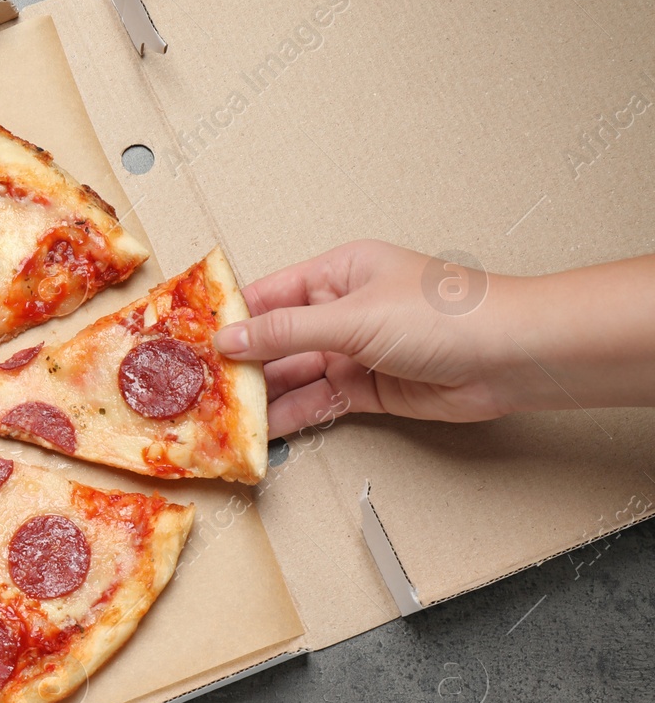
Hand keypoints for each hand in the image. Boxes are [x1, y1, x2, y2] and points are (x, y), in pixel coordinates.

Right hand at [212, 240, 509, 436]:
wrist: (512, 357)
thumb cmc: (447, 316)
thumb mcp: (353, 317)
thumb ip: (286, 332)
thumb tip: (231, 338)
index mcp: (339, 272)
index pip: (269, 294)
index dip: (230, 317)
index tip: (189, 339)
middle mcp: (343, 310)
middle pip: (276, 340)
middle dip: (239, 365)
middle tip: (195, 388)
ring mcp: (355, 352)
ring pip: (293, 376)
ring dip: (261, 396)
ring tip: (220, 416)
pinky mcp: (368, 390)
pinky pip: (317, 403)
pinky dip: (291, 417)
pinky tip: (262, 429)